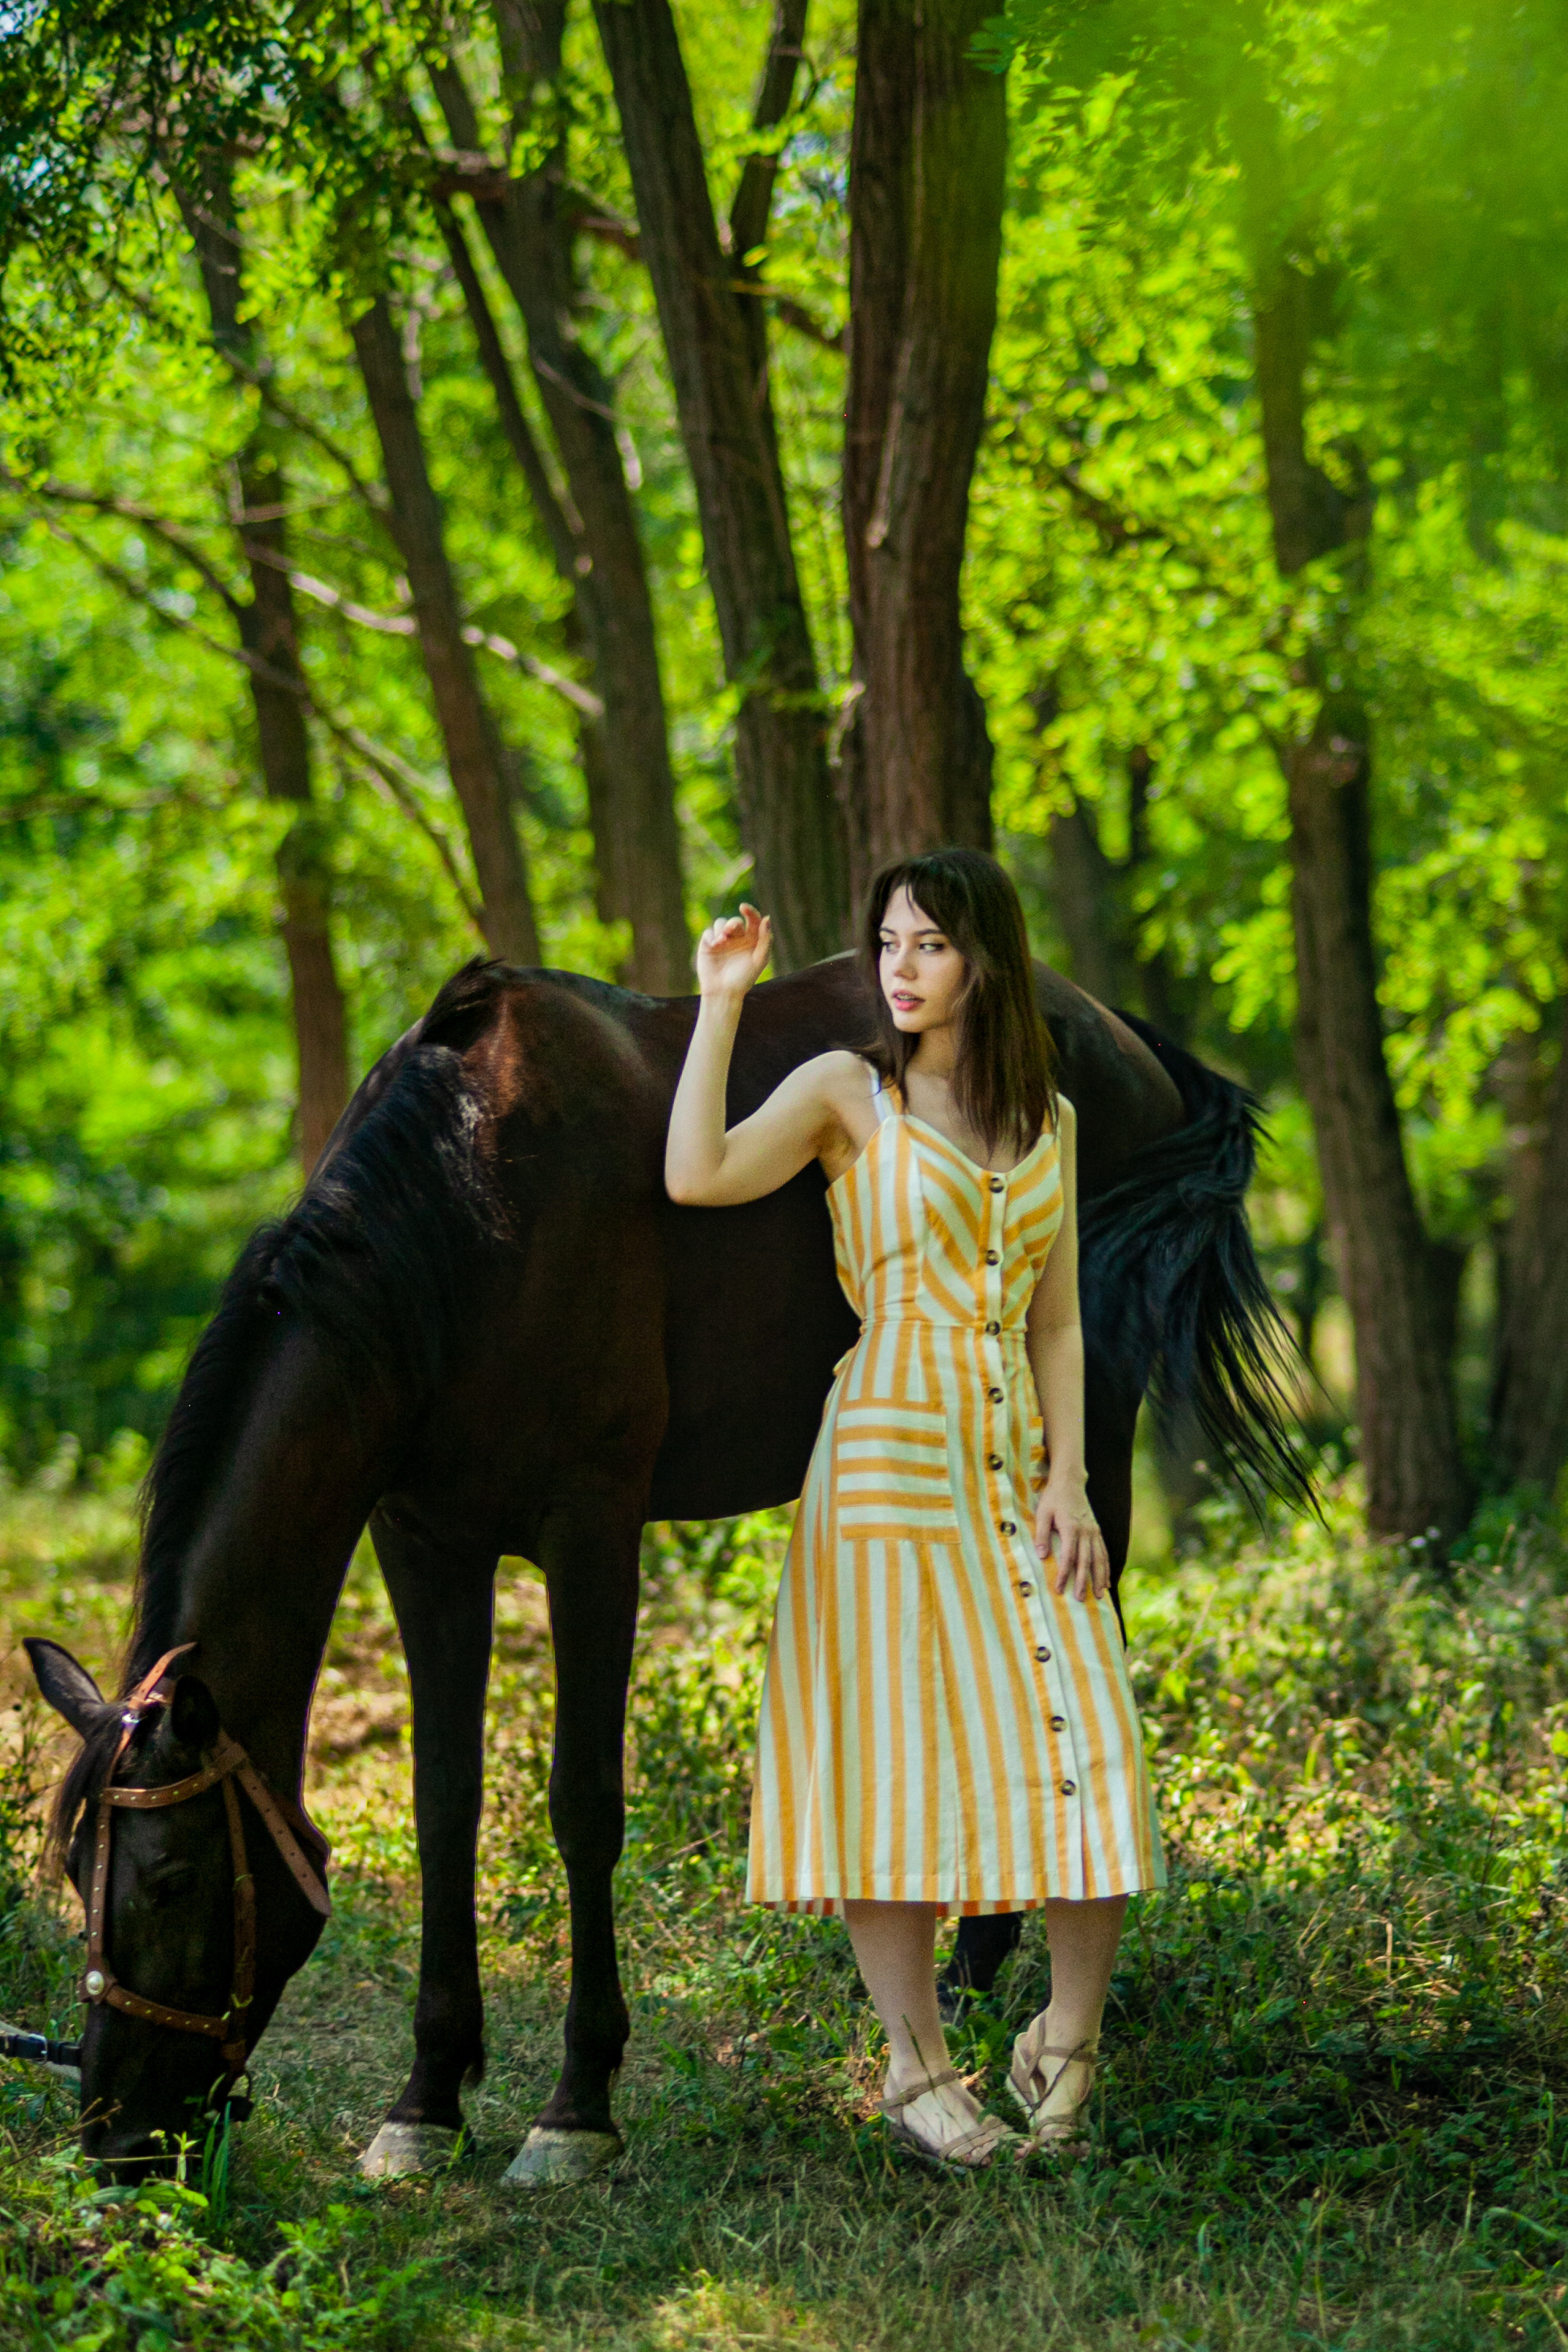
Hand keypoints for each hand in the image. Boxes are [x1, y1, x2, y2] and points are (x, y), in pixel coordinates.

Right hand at [696, 904, 771, 999]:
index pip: (753, 920)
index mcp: (752, 940)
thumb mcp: (759, 960)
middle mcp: (737, 938)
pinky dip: (711, 936)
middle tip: (729, 932)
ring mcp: (722, 940)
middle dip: (732, 924)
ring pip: (721, 923)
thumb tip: (767, 918)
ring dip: (721, 929)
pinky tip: (714, 945)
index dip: (750, 911)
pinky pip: (709, 932)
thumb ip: (765, 939)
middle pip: (735, 921)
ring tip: (721, 941)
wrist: (723, 992)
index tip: (744, 908)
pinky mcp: (708, 944)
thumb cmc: (744, 979)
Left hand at [1034, 1476, 1108, 1600]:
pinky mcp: (1097, 1531)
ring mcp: (1094, 1531)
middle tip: (1080, 1599)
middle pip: (1086, 1561)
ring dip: (1099, 1578)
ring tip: (1099, 1596)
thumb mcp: (1042, 1513)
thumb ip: (1041, 1534)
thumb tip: (1041, 1556)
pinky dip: (1107, 1567)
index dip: (1064, 1573)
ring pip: (1099, 1558)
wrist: (1070, 1482)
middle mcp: (1086, 1531)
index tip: (1059, 1588)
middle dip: (1083, 1581)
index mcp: (1071, 1527)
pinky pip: (1104, 1552)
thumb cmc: (1053, 1498)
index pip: (1068, 1556)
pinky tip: (1107, 1581)